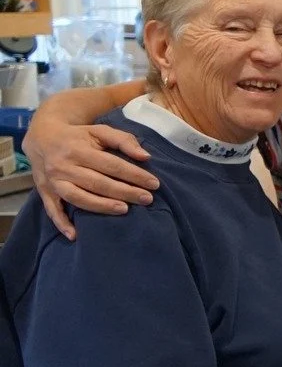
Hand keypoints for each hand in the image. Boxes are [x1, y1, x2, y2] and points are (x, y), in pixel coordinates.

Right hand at [24, 117, 156, 239]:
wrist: (42, 137)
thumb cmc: (79, 136)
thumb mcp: (100, 131)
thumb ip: (123, 140)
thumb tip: (145, 157)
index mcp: (78, 149)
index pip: (111, 165)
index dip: (134, 175)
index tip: (154, 184)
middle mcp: (63, 166)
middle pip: (97, 183)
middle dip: (124, 192)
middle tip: (147, 199)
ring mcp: (53, 181)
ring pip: (77, 197)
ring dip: (101, 206)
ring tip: (124, 210)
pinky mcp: (45, 192)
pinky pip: (52, 210)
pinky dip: (62, 224)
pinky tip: (75, 235)